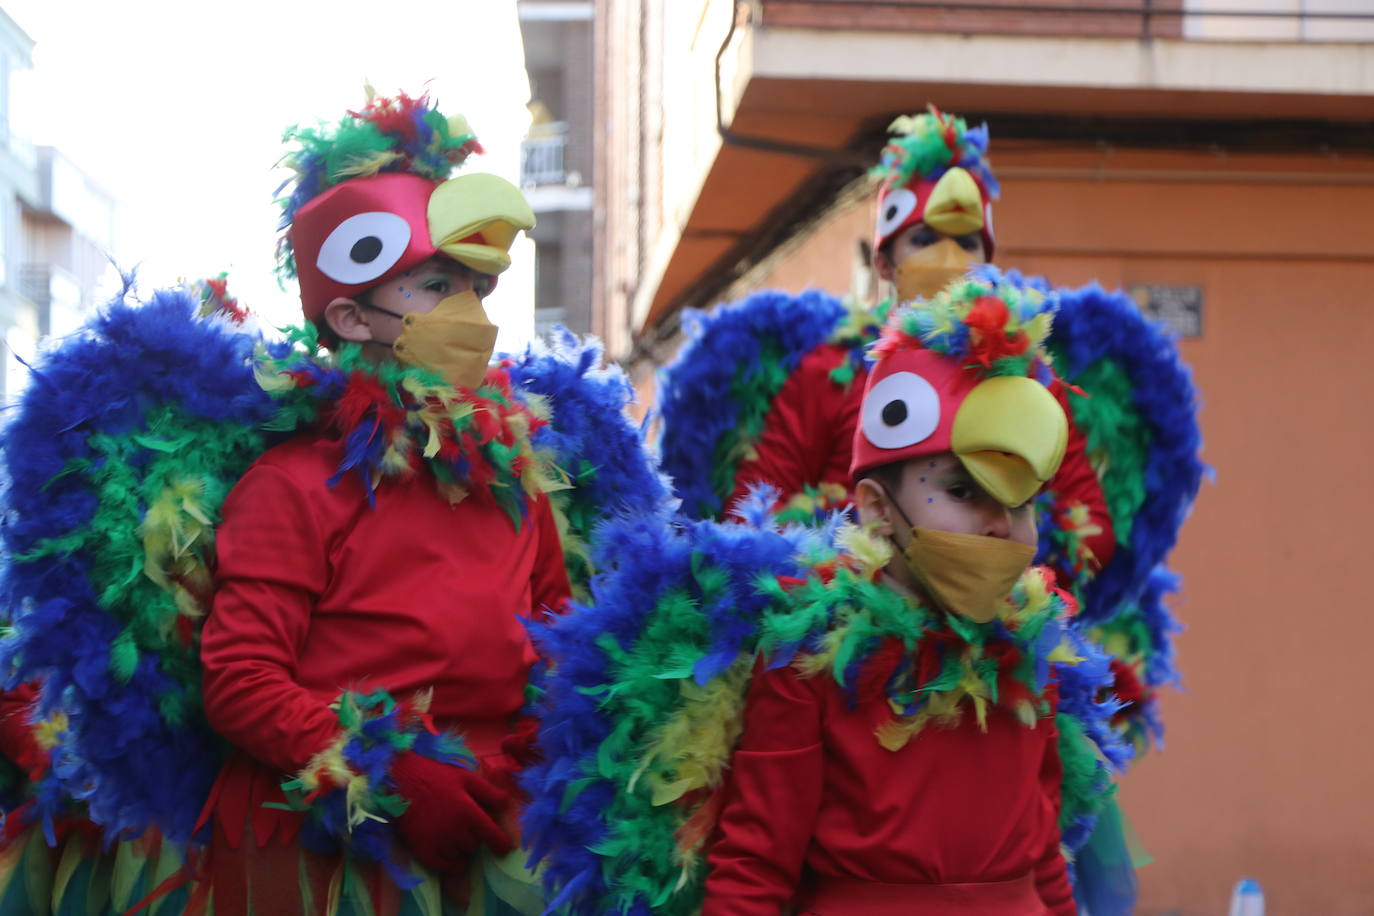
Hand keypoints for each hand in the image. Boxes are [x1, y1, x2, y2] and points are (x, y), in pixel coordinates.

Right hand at [391, 752, 513, 873]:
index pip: (491, 835)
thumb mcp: (466, 778)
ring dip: (461, 848)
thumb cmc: (436, 777)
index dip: (501, 844)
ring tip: (452, 833)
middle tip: (464, 824)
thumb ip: (488, 792)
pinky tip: (449, 853)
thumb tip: (508, 804)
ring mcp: (438, 842)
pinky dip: (450, 863)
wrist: (401, 782)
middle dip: (474, 836)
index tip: (505, 849)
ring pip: (461, 856)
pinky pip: (444, 867)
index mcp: (467, 811)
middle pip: (475, 845)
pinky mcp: (423, 851)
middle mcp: (455, 830)